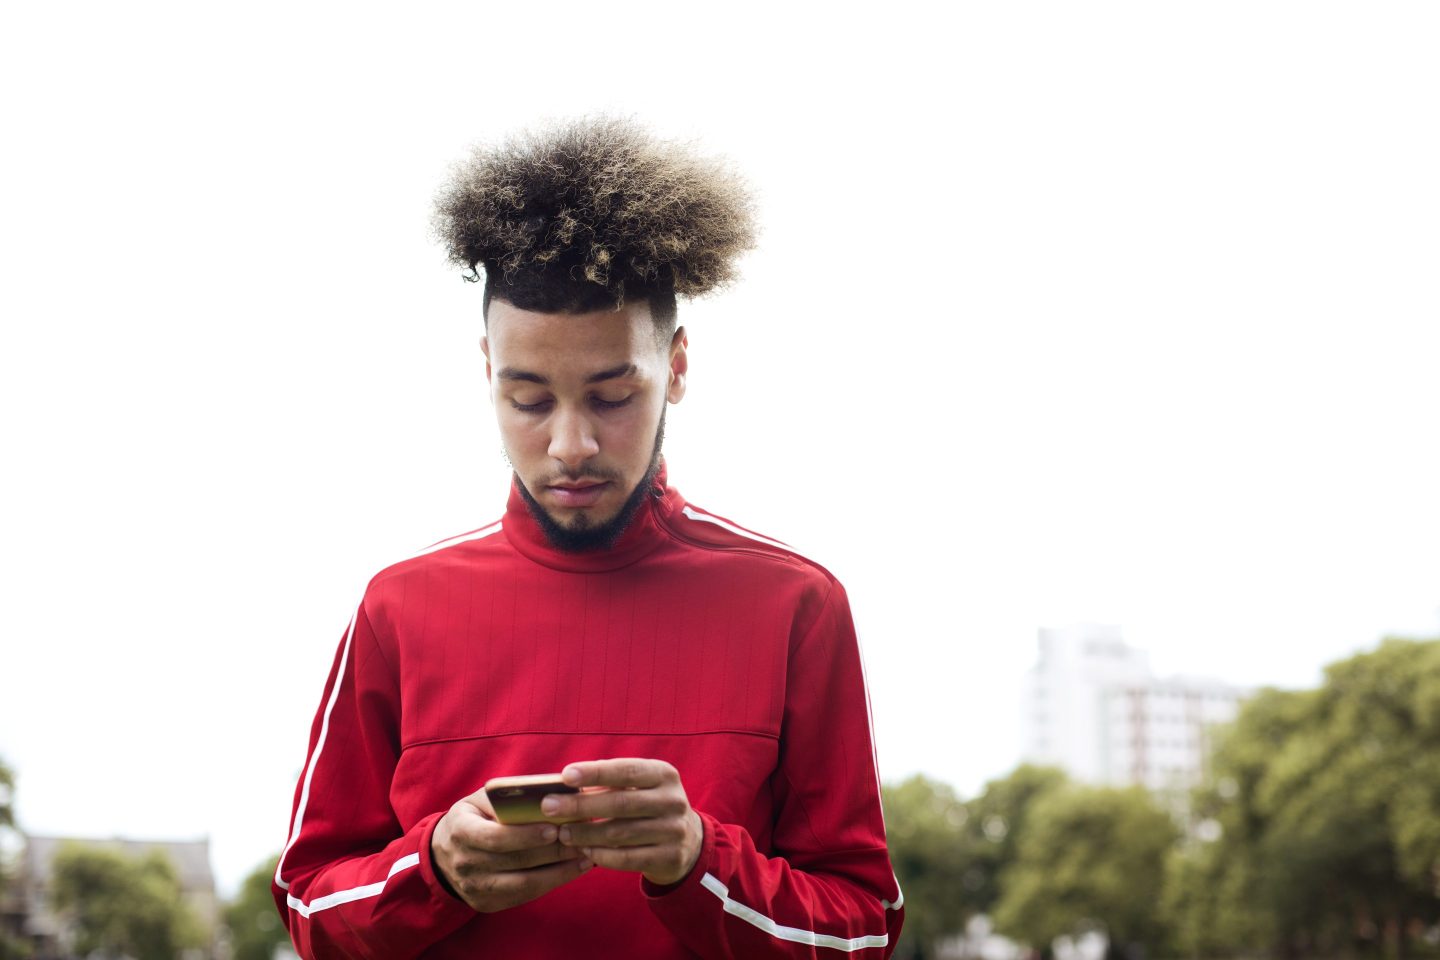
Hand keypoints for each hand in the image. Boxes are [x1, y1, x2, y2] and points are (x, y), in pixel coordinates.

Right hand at [432, 786, 590, 911]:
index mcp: (461, 831)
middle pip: (515, 861)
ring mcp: (476, 888)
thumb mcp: (481, 800)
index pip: (495, 837)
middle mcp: (466, 863)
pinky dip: (552, 882)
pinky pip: (524, 896)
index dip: (526, 835)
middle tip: (582, 839)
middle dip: (553, 851)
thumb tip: (554, 792)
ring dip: (559, 871)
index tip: (555, 828)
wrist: (444, 854)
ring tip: (585, 856)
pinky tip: (573, 870)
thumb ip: (509, 797)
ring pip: (524, 884)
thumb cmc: (474, 818)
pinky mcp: (488, 904)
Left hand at [541, 758, 703, 885]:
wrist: (689, 841)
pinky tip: (584, 850)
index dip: (595, 772)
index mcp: (664, 774)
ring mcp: (673, 830)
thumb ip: (610, 783)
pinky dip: (601, 855)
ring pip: (620, 833)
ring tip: (562, 833)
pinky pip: (627, 858)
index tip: (565, 775)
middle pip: (620, 803)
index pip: (626, 770)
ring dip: (586, 833)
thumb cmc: (649, 806)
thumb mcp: (641, 787)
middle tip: (549, 806)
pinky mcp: (669, 857)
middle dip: (580, 805)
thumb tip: (563, 784)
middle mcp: (672, 800)